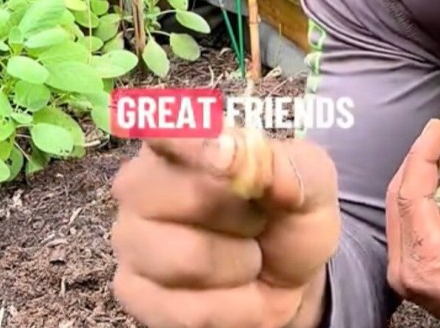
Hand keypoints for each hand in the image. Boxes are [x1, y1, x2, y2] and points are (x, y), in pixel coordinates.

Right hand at [109, 129, 341, 327]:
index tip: (228, 158)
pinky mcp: (132, 291)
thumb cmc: (287, 218)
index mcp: (176, 142)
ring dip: (241, 268)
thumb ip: (287, 164)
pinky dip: (233, 310)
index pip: (163, 130)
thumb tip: (237, 156)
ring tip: (249, 261)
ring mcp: (129, 239)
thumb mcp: (311, 184)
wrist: (287, 280)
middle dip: (244, 220)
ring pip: (188, 259)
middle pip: (189, 198)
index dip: (194, 144)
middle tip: (258, 225)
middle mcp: (137, 185)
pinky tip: (236, 294)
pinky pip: (187, 309)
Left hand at [385, 119, 439, 327]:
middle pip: (401, 197)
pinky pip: (416, 222)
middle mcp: (403, 270)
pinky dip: (432, 200)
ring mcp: (406, 271)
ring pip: (406, 207)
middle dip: (423, 161)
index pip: (410, 193)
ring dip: (429, 179)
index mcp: (422, 264)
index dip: (423, 153)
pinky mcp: (416, 268)